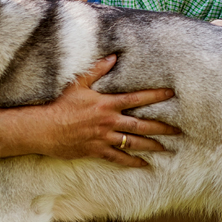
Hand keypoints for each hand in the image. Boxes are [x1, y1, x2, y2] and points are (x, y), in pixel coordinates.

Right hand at [35, 55, 179, 167]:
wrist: (44, 128)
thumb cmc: (59, 104)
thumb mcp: (78, 83)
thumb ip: (97, 70)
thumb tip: (113, 56)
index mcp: (107, 104)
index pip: (137, 99)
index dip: (155, 96)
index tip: (171, 94)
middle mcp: (109, 122)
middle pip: (141, 125)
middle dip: (162, 127)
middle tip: (178, 130)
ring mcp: (104, 138)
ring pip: (133, 143)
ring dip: (152, 146)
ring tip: (167, 148)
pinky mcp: (96, 151)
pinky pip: (118, 158)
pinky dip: (132, 162)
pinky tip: (144, 164)